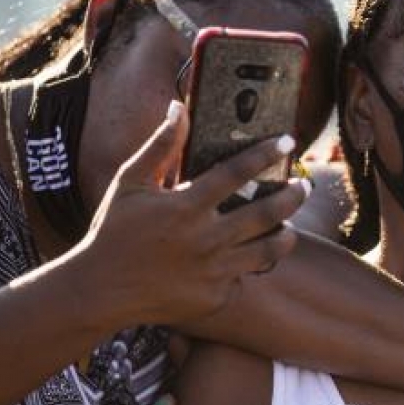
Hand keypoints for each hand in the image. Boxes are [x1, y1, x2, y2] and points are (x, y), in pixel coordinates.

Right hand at [77, 102, 308, 326]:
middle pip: (268, 212)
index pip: (238, 172)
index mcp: (186, 206)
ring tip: (288, 225)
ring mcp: (214, 271)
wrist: (100, 291)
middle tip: (303, 185)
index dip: (266, 153)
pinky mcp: (216, 297)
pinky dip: (248, 265)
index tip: (286, 141)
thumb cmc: (114, 231)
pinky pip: (243, 277)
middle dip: (293, 195)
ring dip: (286, 235)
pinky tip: (246, 256)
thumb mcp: (130, 183)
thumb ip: (159, 146)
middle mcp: (206, 239)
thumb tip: (179, 107)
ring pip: (269, 250)